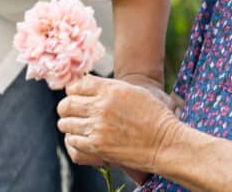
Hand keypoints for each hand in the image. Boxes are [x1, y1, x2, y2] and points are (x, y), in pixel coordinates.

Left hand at [57, 75, 180, 174]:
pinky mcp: (98, 145)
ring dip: (68, 124)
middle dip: (66, 107)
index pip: (77, 85)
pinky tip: (81, 138)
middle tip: (69, 111)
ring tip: (75, 126)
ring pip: (66, 123)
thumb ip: (109, 87)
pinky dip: (74, 139)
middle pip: (67, 104)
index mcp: (110, 89)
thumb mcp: (132, 91)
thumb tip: (86, 85)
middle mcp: (101, 106)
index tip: (74, 95)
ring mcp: (98, 126)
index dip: (73, 91)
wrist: (165, 142)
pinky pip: (73, 140)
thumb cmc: (153, 115)